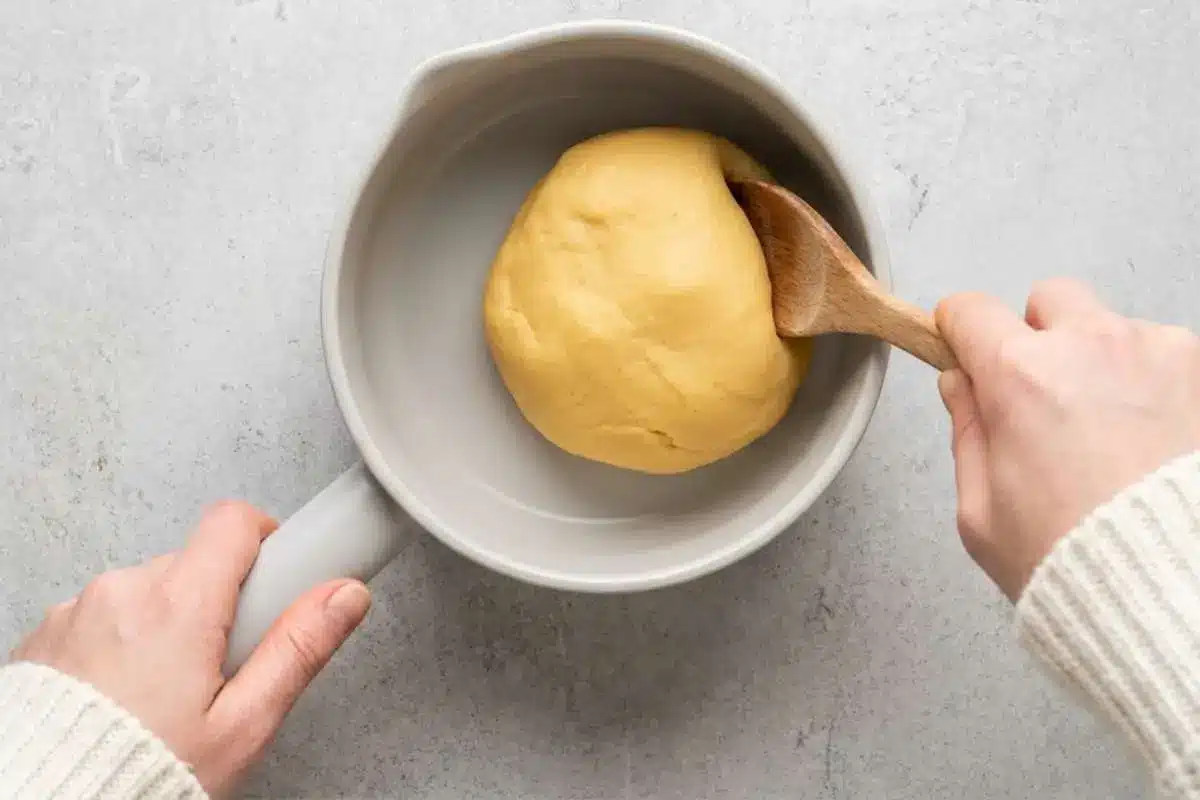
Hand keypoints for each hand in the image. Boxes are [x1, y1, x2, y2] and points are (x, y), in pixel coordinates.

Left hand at [9, 501, 371, 796]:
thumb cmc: (142, 776)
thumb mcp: (244, 724)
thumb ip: (299, 649)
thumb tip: (344, 598)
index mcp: (177, 606)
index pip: (234, 522)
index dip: (265, 541)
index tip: (275, 578)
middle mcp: (121, 593)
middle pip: (193, 564)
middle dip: (216, 603)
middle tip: (223, 666)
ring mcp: (76, 612)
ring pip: (147, 592)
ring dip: (165, 626)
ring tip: (168, 693)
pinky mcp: (47, 636)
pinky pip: (102, 617)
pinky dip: (121, 644)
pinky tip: (126, 696)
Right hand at [936, 279, 1199, 599]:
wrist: (1170, 589)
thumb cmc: (1073, 558)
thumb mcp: (980, 510)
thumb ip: (966, 432)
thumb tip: (962, 387)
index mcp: (1020, 376)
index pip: (969, 311)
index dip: (959, 331)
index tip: (964, 352)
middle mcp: (1089, 346)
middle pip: (1048, 300)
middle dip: (1038, 336)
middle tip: (1043, 395)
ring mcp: (1157, 352)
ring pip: (1113, 329)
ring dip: (1103, 362)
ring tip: (1110, 433)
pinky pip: (1166, 357)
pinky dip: (1154, 386)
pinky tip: (1150, 440)